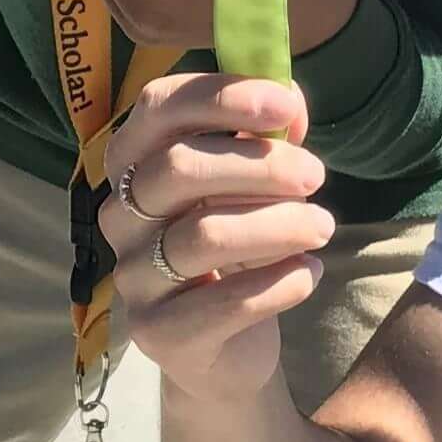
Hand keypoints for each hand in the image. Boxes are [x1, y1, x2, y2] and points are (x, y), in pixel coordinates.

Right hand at [101, 69, 332, 399]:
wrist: (225, 345)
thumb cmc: (238, 241)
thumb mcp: (252, 180)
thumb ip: (265, 134)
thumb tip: (288, 102)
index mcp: (133, 160)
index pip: (159, 108)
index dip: (222, 97)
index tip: (286, 104)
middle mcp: (119, 214)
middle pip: (179, 168)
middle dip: (261, 165)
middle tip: (316, 175)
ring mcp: (132, 275)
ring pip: (205, 236)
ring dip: (279, 225)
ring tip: (323, 228)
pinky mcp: (157, 332)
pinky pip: (225, 303)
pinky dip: (280, 282)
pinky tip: (308, 273)